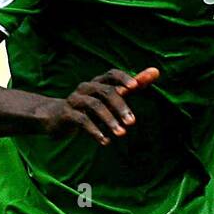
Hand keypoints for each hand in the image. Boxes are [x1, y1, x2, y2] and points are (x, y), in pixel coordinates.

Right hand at [43, 66, 158, 144]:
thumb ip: (132, 86)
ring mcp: (75, 100)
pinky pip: (82, 120)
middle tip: (133, 122)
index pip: (112, 73)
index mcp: (98, 82)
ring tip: (122, 134)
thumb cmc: (90, 107)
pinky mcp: (67, 114)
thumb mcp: (110, 97)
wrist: (56, 118)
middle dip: (120, 106)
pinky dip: (95, 131)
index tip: (135, 87)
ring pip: (94, 106)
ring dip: (109, 120)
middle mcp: (86, 87)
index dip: (123, 78)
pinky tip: (106, 141)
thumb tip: (156, 71)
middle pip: (105, 91)